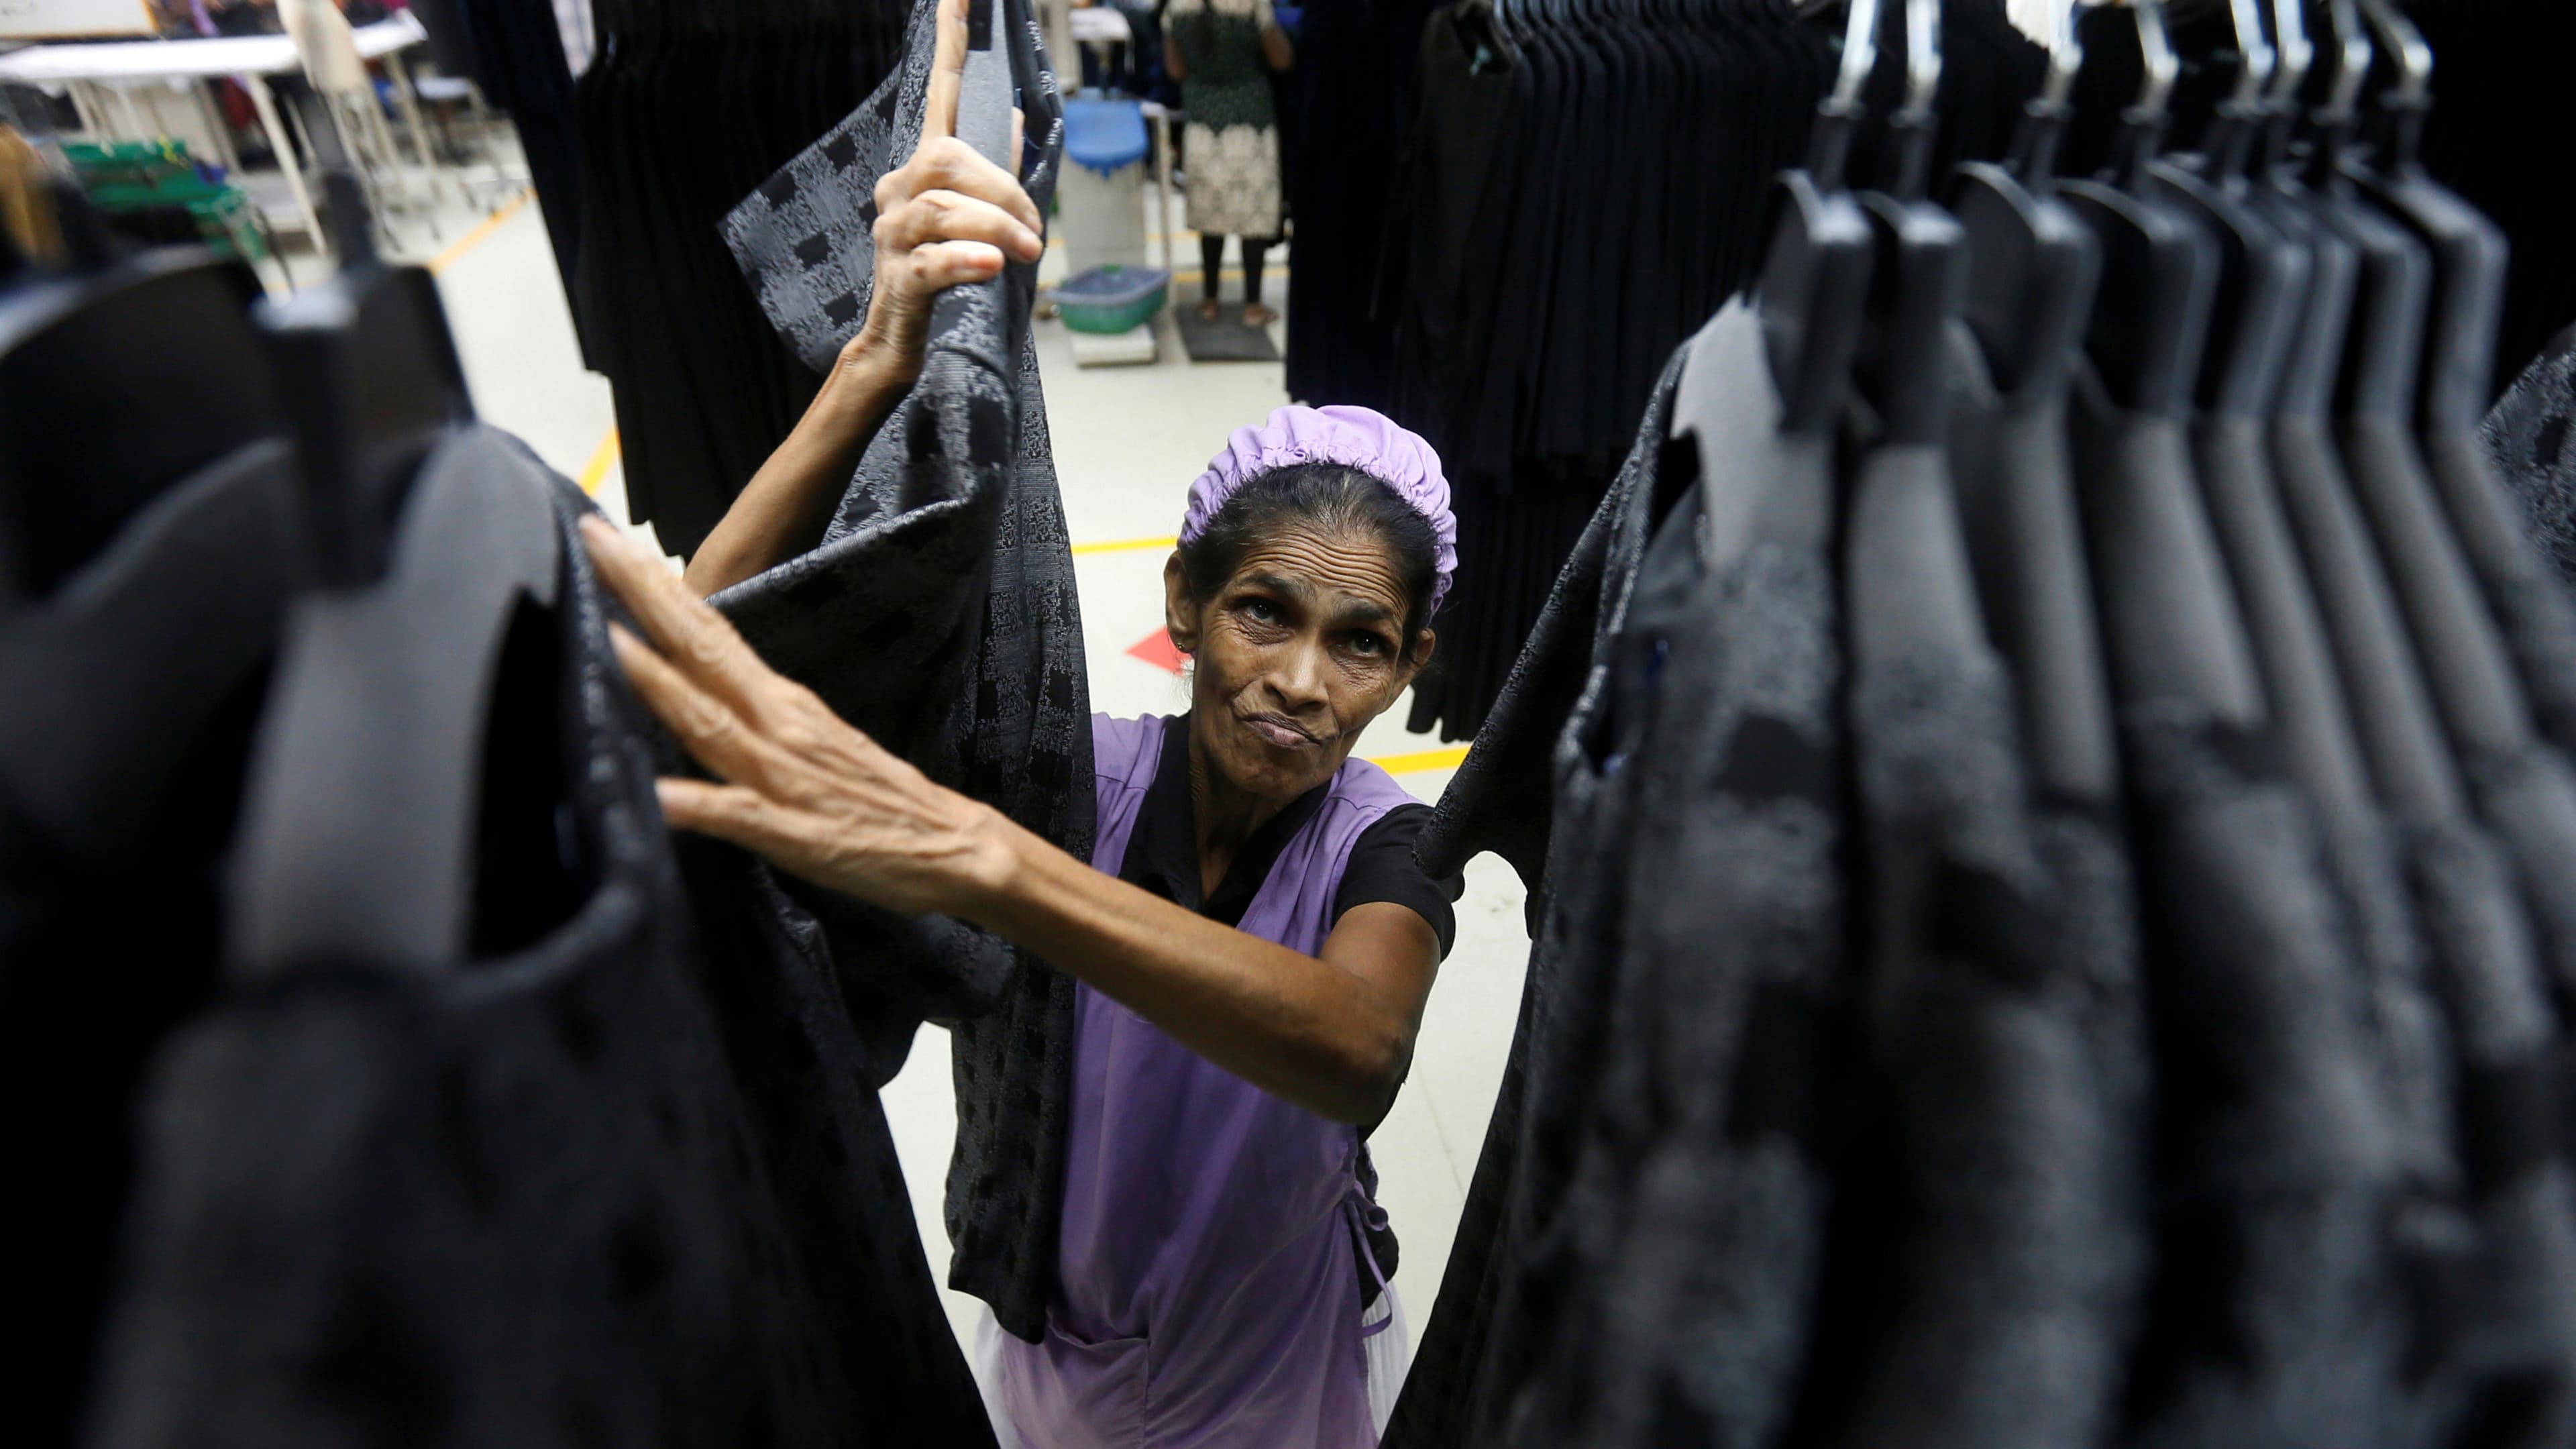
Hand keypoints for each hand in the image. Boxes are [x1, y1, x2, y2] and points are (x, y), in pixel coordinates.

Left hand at [581, 514, 1014, 916]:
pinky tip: (661, 798)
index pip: (707, 630)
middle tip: (593, 537)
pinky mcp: (796, 835)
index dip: (654, 585)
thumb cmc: (873, 797)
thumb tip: (685, 684)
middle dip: (644, 597)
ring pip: (710, 722)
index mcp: (779, 701)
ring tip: (607, 641)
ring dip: (658, 683)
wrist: (954, 845)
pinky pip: (742, 818)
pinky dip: (701, 805)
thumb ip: (748, 713)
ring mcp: (785, 778)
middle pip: (701, 651)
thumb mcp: (809, 738)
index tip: (605, 533)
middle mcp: (778, 725)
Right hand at [849, 0, 1044, 384]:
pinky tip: (992, 264)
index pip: (938, 94)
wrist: (903, 343)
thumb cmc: (949, 276)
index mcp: (923, 171)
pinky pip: (934, 260)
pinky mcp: (897, 279)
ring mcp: (892, 235)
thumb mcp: (977, 219)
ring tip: (1024, 253)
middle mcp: (898, 191)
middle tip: (1037, 233)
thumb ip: (993, 169)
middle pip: (949, 160)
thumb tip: (1013, 116)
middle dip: (1004, 190)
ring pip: (943, 208)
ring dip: (997, 226)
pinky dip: (967, 258)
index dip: (950, 45)